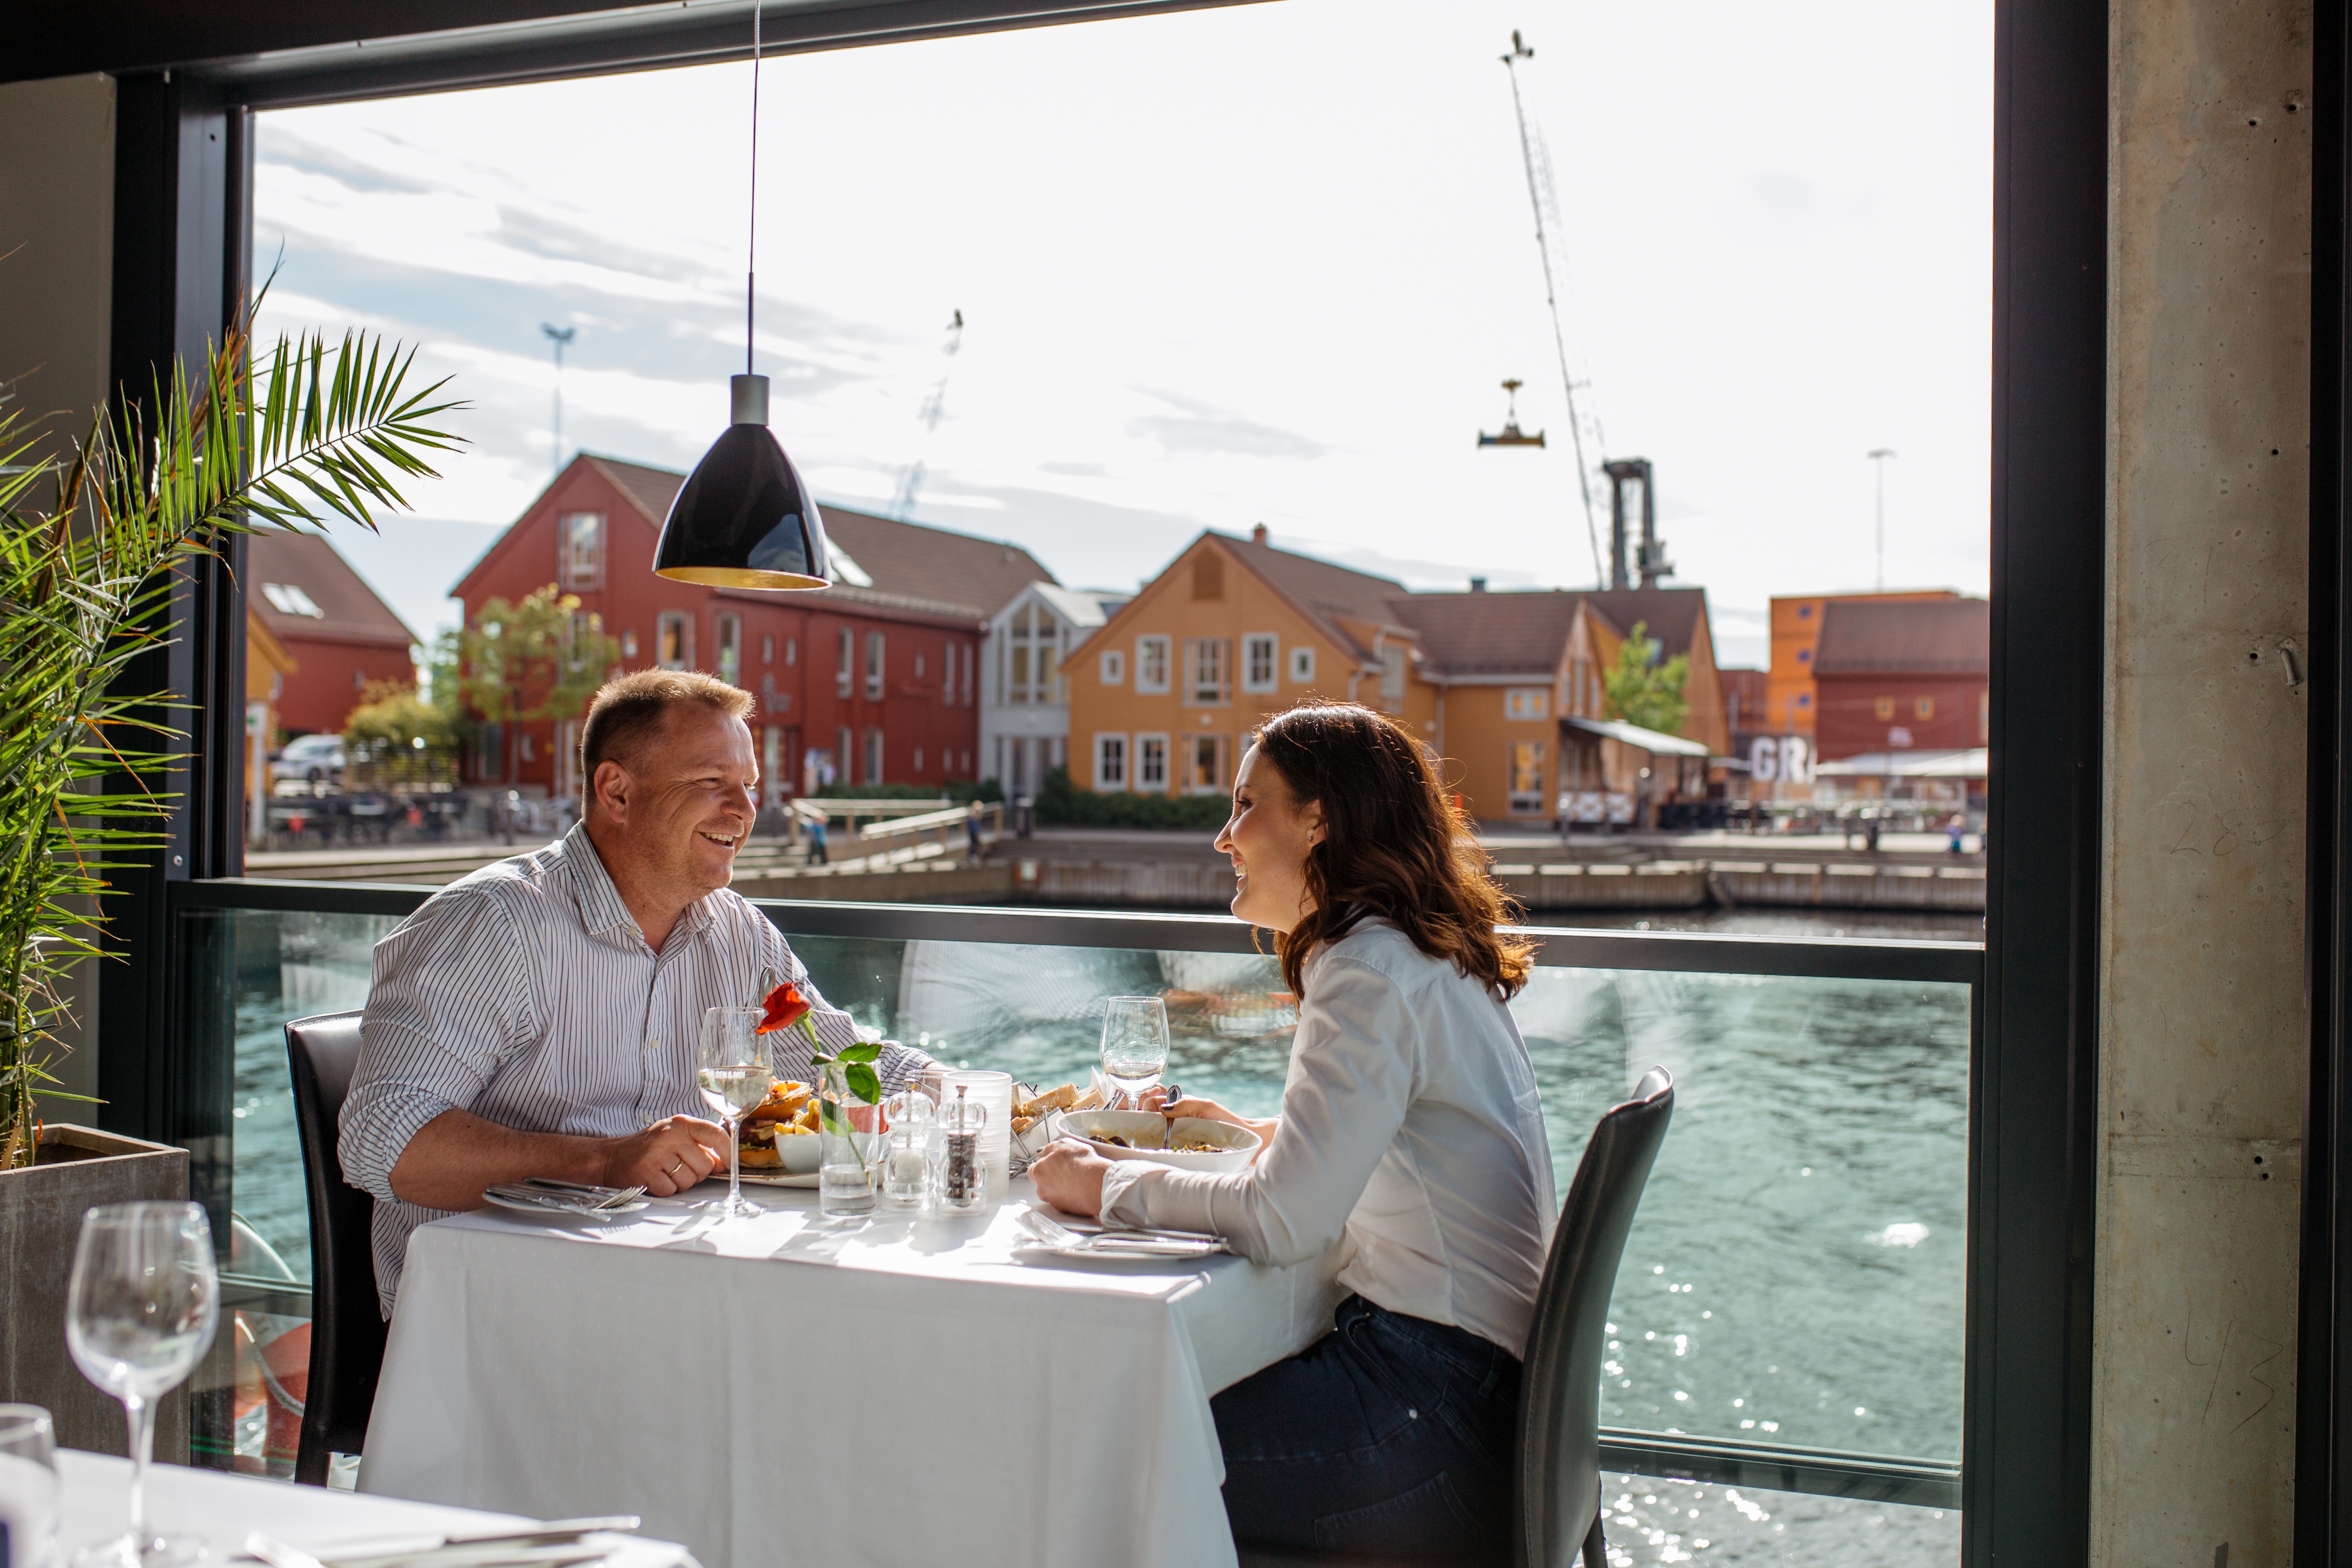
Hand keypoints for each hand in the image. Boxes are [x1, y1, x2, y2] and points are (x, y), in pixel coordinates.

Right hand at [604, 1117, 725, 1196]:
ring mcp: (657, 1153)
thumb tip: (723, 1162)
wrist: (611, 1157)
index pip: (715, 1134)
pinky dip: (665, 1189)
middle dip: (696, 1173)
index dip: (727, 1151)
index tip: (729, 1163)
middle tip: (678, 1167)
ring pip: (690, 1180)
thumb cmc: (648, 1148)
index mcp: (681, 1123)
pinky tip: (655, 1179)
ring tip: (664, 1172)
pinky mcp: (646, 1172)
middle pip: (705, 1165)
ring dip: (680, 1182)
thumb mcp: (675, 1137)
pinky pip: (671, 1190)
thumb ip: (700, 1145)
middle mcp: (670, 1135)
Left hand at [1027, 1138, 1110, 1216]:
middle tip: (1065, 1171)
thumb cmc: (1082, 1164)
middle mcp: (1042, 1188)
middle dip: (1050, 1178)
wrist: (1097, 1184)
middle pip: (1042, 1183)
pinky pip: (1064, 1203)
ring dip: (1060, 1189)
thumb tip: (1043, 1152)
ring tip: (1075, 1181)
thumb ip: (1050, 1148)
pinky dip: (1069, 1197)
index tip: (1051, 1163)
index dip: (1043, 1165)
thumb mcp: (1065, 1144)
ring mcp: (1053, 1201)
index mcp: (1039, 1171)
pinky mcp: (1065, 1210)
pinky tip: (1080, 1190)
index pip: (1033, 1169)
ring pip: (1053, 1194)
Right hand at [1144, 1091, 1276, 1163]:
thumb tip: (1163, 1109)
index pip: (1151, 1100)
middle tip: (1146, 1126)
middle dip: (1142, 1118)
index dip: (1145, 1105)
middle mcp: (1174, 1120)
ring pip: (1152, 1134)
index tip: (1146, 1114)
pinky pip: (1163, 1148)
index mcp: (1178, 1106)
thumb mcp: (1206, 1107)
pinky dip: (1157, 1149)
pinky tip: (1158, 1152)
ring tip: (1149, 1140)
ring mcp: (1176, 1136)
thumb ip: (1186, 1104)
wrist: (1245, 1141)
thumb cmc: (1228, 1122)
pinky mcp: (1180, 1151)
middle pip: (1148, 1116)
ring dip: (1148, 1135)